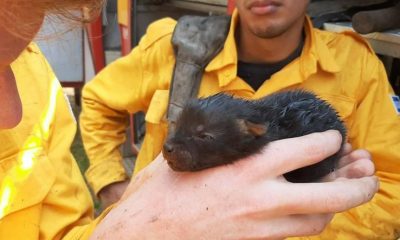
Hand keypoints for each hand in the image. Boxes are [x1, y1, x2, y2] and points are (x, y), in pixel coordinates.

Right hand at [91, 130, 378, 239]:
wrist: (142, 237)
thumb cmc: (157, 196)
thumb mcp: (184, 157)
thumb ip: (213, 145)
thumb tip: (226, 129)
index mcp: (243, 171)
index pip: (302, 152)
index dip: (326, 142)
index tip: (334, 137)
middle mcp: (258, 201)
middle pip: (326, 197)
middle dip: (356, 185)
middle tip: (368, 172)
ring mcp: (258, 228)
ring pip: (316, 222)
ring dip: (338, 207)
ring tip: (348, 191)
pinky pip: (293, 235)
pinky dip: (310, 221)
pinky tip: (312, 210)